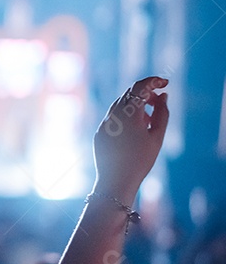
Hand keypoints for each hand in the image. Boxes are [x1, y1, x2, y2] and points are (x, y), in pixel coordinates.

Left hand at [92, 75, 169, 203]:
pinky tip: (136, 130)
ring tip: (149, 119)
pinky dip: (125, 116)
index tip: (165, 83)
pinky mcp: (99, 133)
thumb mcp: (157, 135)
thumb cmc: (140, 160)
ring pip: (119, 105)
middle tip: (159, 101)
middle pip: (129, 94)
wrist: (115, 182)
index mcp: (127, 114)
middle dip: (145, 93)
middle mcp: (112, 115)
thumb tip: (162, 96)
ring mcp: (103, 124)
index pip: (140, 87)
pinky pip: (112, 117)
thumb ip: (162, 112)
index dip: (154, 81)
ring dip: (135, 105)